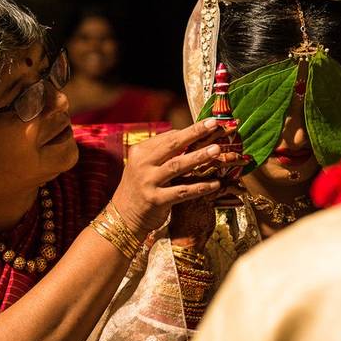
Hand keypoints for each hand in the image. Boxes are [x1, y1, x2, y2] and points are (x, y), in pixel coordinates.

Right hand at [111, 119, 225, 235]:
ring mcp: (148, 182)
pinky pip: (182, 191)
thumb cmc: (139, 188)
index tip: (209, 123)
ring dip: (199, 156)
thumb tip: (186, 134)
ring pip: (178, 165)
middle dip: (194, 132)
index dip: (190, 129)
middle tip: (213, 124)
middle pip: (173, 144)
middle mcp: (142, 164)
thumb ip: (161, 152)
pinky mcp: (155, 200)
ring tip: (217, 149)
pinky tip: (216, 183)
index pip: (168, 137)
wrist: (123, 217)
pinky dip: (200, 187)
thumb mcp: (144, 166)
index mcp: (140, 152)